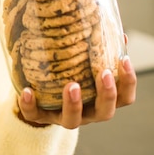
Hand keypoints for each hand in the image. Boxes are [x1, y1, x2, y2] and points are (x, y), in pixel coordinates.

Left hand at [17, 54, 136, 129]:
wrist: (44, 100)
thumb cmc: (72, 76)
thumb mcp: (86, 66)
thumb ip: (101, 52)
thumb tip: (119, 34)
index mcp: (101, 101)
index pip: (124, 98)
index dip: (128, 82)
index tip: (123, 60)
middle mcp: (87, 113)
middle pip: (105, 112)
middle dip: (106, 94)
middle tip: (104, 74)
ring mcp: (64, 117)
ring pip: (73, 120)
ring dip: (73, 104)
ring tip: (71, 85)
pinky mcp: (41, 118)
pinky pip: (34, 116)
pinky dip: (30, 105)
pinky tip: (27, 91)